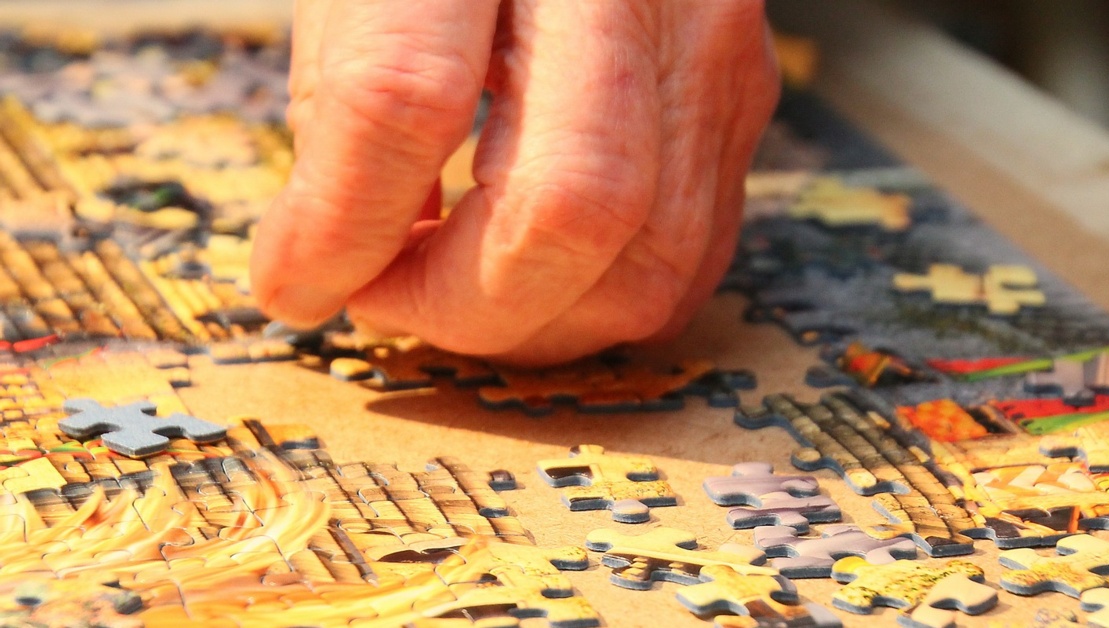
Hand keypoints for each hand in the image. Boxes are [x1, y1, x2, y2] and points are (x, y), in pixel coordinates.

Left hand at [251, 0, 778, 363]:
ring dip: (530, 320)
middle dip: (459, 304)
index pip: (406, 95)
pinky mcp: (748, 96)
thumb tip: (322, 272)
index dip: (341, 224)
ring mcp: (713, 43)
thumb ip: (343, 107)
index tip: (297, 280)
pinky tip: (530, 269)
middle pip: (573, 205)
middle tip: (385, 294)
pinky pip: (693, 253)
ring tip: (453, 285)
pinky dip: (597, 295)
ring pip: (652, 266)